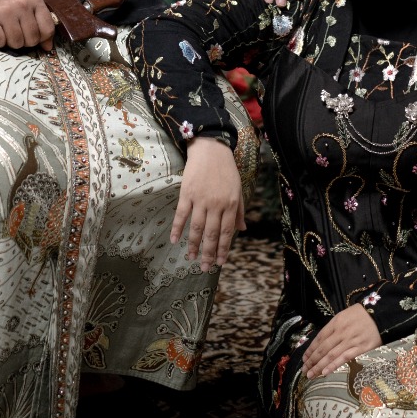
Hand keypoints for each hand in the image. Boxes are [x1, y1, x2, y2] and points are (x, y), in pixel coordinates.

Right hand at [0, 0, 55, 51]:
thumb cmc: (7, 3)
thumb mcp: (27, 6)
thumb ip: (40, 23)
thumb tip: (48, 47)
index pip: (48, 29)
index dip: (42, 39)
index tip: (35, 39)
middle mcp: (21, 4)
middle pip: (32, 38)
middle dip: (25, 42)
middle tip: (16, 33)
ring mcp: (5, 11)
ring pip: (17, 42)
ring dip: (10, 42)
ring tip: (5, 32)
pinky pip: (0, 42)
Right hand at [171, 135, 244, 272]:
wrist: (211, 149)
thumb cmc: (226, 170)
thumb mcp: (238, 190)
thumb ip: (239, 211)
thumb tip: (242, 230)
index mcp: (230, 204)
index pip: (227, 232)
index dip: (223, 249)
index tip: (220, 263)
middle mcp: (216, 204)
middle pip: (211, 234)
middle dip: (208, 253)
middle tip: (205, 268)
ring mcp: (200, 199)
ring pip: (196, 228)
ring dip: (193, 246)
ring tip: (191, 259)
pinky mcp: (186, 193)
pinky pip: (181, 215)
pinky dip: (177, 229)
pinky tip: (174, 241)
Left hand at [303, 305, 380, 378]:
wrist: (380, 314)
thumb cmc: (361, 315)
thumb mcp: (344, 315)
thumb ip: (333, 327)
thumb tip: (321, 341)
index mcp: (336, 322)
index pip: (319, 338)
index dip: (311, 349)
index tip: (304, 359)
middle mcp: (341, 332)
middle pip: (323, 348)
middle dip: (312, 360)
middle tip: (304, 370)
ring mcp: (350, 340)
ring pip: (331, 355)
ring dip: (319, 366)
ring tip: (310, 374)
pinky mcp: (361, 348)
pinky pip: (344, 358)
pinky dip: (334, 365)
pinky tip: (325, 372)